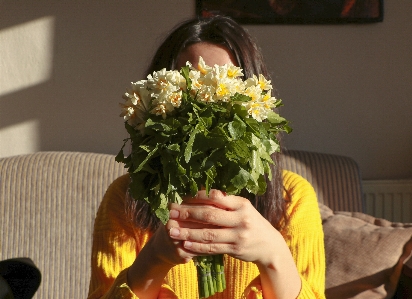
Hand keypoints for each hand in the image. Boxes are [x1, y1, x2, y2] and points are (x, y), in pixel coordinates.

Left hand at [167, 189, 282, 266]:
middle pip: (210, 215)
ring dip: (188, 233)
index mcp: (242, 204)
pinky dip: (198, 247)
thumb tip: (202, 192)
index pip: (216, 198)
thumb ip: (226, 202)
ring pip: (208, 234)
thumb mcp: (244, 208)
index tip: (182, 198)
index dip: (197, 197)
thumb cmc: (251, 222)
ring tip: (172, 231)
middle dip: (188, 214)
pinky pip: (213, 248)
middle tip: (172, 212)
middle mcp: (241, 219)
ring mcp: (238, 236)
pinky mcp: (235, 250)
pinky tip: (185, 244)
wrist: (270, 246)